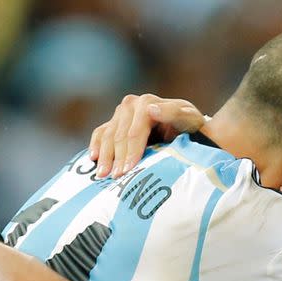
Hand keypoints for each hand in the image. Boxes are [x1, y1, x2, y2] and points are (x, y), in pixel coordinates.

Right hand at [89, 93, 205, 178]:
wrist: (183, 126)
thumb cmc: (188, 125)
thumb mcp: (188, 118)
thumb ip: (172, 112)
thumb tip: (151, 110)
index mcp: (147, 102)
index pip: (135, 132)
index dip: (131, 151)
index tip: (129, 169)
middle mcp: (130, 105)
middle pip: (120, 136)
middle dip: (117, 158)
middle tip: (116, 177)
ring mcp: (120, 113)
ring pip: (107, 136)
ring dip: (104, 156)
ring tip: (103, 175)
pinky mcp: (113, 122)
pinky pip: (99, 133)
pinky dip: (95, 146)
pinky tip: (93, 159)